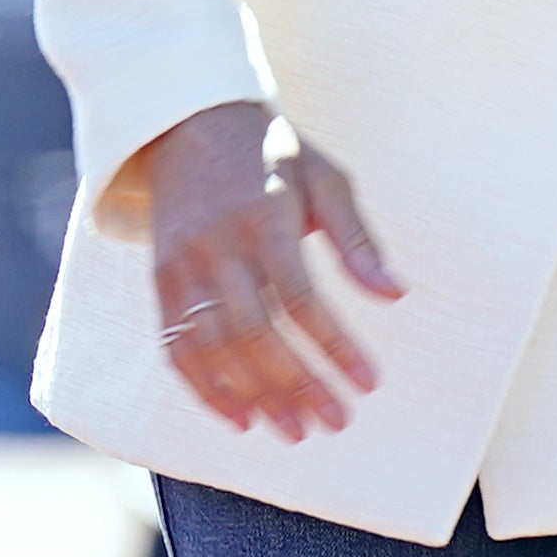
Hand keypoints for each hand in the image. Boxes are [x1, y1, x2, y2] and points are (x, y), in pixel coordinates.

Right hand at [130, 100, 404, 442]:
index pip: (301, 299)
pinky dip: (205, 388)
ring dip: (253, 396)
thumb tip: (396, 294)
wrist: (188, 125)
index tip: (368, 383)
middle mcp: (218, 246)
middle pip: (255, 333)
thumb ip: (357, 240)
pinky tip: (239, 417)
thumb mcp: (326, 179)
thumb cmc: (273, 154)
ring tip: (292, 431)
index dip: (334, 346)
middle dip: (296, 384)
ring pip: (213, 348)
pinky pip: (176, 346)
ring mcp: (182, 267)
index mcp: (265, 217)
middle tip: (333, 422)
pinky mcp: (160, 281)